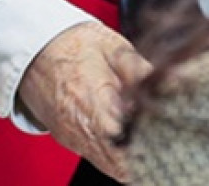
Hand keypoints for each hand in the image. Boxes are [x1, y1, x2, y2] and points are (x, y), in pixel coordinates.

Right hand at [17, 21, 149, 180]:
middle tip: (160, 139)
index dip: (146, 145)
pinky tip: (126, 136)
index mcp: (92, 102)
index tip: (163, 137)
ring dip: (128, 158)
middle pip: (117, 164)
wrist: (36, 45)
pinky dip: (114, 154)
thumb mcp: (112, 46)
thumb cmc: (73, 43)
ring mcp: (72, 137)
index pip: (122, 145)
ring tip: (145, 137)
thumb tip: (172, 82)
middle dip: (142, 156)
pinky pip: (96, 157)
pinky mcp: (68, 139)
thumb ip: (140, 70)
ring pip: (108, 166)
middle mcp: (79, 127)